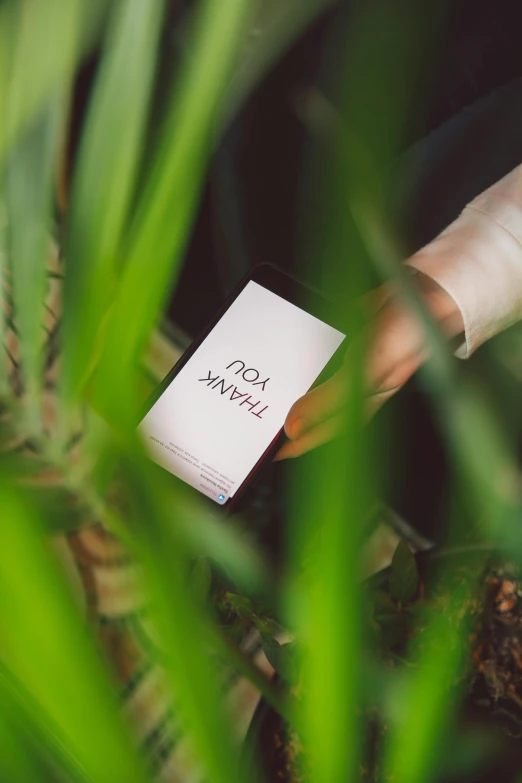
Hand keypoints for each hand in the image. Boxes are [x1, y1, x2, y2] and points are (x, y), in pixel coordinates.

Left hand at [275, 272, 463, 459]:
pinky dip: (298, 350)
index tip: (267, 454)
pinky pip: (314, 349)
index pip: (321, 433)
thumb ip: (328, 399)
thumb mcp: (367, 372)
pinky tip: (284, 349)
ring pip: (310, 380)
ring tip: (262, 390)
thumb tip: (294, 426)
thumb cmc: (411, 335)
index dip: (295, 445)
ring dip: (290, 383)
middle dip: (287, 416)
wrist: (423, 291)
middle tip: (259, 422)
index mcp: (361, 403)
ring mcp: (345, 362)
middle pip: (311, 408)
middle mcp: (352, 386)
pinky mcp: (340, 337)